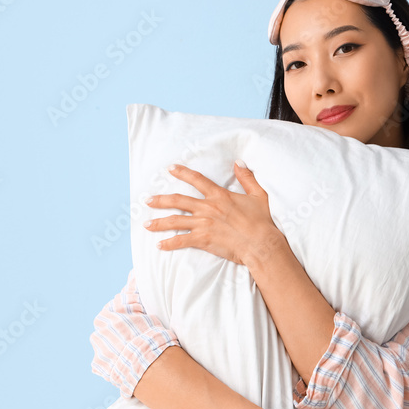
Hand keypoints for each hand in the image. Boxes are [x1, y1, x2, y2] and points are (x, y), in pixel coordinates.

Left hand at [144, 161, 279, 265]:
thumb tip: (239, 162)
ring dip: (159, 222)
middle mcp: (207, 208)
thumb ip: (247, 178)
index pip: (197, 180)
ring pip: (175, 221)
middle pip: (178, 201)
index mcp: (219, 196)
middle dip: (161, 200)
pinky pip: (181, 240)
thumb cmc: (262, 221)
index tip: (170, 169)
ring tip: (147, 224)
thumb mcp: (258, 195)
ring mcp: (203, 224)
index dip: (183, 173)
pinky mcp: (203, 239)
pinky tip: (160, 245)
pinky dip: (169, 243)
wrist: (261, 243)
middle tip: (149, 200)